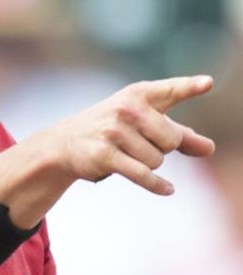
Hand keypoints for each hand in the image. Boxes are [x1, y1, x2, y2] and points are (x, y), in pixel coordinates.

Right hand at [48, 76, 214, 193]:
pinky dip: (157, 185)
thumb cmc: (114, 130)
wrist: (65, 143)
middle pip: (171, 139)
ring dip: (149, 164)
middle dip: (164, 148)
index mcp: (139, 95)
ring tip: (128, 155)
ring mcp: (114, 132)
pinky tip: (169, 190)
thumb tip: (210, 149)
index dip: (190, 87)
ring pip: (157, 160)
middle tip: (142, 144)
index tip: (208, 84)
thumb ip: (180, 134)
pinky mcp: (105, 156)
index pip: (171, 90)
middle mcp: (126, 110)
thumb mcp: (145, 124)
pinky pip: (142, 174)